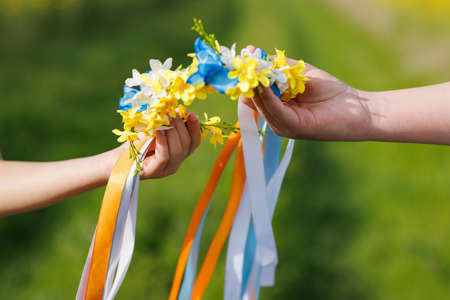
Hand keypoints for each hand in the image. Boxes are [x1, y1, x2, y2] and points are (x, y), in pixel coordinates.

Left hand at [104, 112, 200, 179]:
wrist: (117, 157)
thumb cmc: (137, 141)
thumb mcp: (154, 129)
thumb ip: (166, 122)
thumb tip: (176, 108)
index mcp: (179, 153)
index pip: (194, 142)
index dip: (195, 128)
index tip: (191, 114)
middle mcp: (176, 163)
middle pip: (187, 145)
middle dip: (181, 127)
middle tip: (172, 113)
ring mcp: (166, 169)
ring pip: (178, 151)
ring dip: (173, 132)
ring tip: (166, 119)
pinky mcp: (154, 172)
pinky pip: (164, 157)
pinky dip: (163, 143)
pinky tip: (159, 132)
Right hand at [241, 47, 372, 140]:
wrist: (357, 108)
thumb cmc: (332, 92)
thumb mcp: (301, 74)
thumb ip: (281, 67)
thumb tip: (260, 56)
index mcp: (277, 107)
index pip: (252, 93)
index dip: (249, 74)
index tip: (248, 55)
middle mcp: (276, 118)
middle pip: (251, 99)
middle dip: (249, 79)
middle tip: (248, 61)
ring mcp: (282, 125)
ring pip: (259, 105)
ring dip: (256, 86)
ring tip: (254, 69)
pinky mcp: (292, 127)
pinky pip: (273, 110)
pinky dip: (267, 96)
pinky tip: (265, 83)